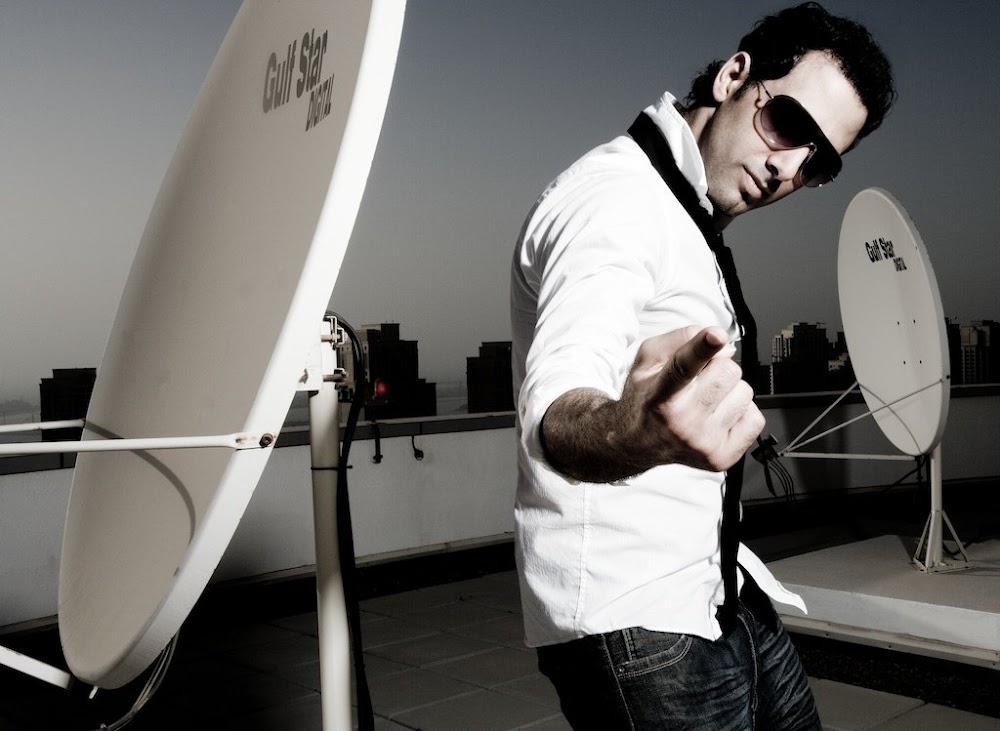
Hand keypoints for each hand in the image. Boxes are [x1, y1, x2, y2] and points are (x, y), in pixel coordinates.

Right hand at [619, 325, 763, 472]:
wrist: (637, 443)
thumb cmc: (646, 397)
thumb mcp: (647, 360)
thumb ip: (679, 339)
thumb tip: (722, 343)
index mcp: (659, 395)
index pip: (683, 366)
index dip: (701, 347)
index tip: (716, 335)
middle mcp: (680, 422)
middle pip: (728, 371)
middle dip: (719, 368)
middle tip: (700, 380)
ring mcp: (703, 443)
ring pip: (745, 393)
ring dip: (729, 392)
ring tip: (707, 401)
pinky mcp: (721, 458)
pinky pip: (755, 419)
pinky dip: (740, 413)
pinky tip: (719, 417)